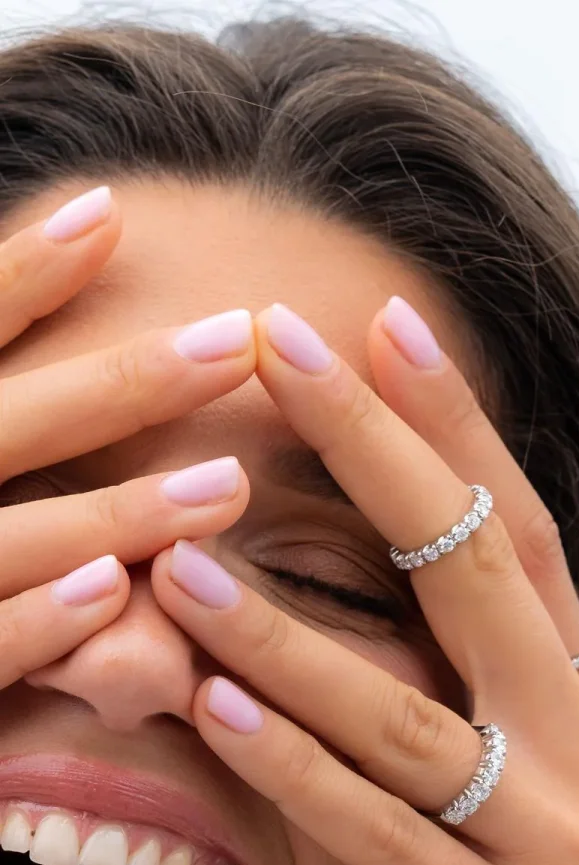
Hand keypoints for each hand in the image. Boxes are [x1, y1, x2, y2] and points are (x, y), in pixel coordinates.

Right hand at [0, 186, 253, 687]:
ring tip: (230, 486)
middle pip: (5, 426)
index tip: (112, 214)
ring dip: (114, 511)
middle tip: (239, 342)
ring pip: (6, 540)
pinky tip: (116, 591)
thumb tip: (65, 269)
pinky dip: (36, 619)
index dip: (22, 275)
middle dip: (122, 386)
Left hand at [152, 299, 578, 864]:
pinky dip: (301, 774)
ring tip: (185, 555)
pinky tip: (217, 713)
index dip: (460, 426)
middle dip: (379, 447)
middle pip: (473, 567)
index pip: (526, 533)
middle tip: (285, 341)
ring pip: (403, 707)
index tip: (390, 325)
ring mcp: (542, 841)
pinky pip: (386, 842)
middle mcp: (575, 751)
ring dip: (288, 627)